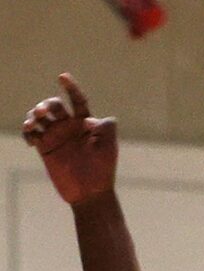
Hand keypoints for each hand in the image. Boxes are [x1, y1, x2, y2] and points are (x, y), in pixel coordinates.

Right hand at [22, 74, 119, 204]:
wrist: (90, 193)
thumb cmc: (103, 169)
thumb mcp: (109, 146)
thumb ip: (106, 127)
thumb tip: (94, 118)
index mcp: (85, 123)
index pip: (77, 100)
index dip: (70, 88)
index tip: (62, 77)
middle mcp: (69, 127)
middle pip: (53, 105)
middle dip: (45, 104)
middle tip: (42, 112)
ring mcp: (56, 137)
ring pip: (38, 117)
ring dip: (32, 115)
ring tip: (32, 124)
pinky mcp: (45, 148)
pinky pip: (31, 134)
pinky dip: (27, 131)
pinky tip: (31, 136)